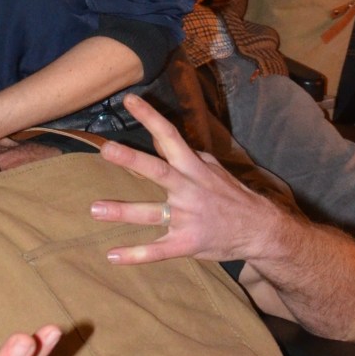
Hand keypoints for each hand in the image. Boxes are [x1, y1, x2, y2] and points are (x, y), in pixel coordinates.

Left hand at [90, 93, 274, 265]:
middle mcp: (189, 190)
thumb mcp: (211, 168)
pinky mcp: (186, 244)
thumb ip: (183, 153)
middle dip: (132, 159)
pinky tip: (112, 256)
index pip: (170, 136)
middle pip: (158, 171)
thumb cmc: (231, 196)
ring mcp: (188, 219)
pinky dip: (135, 255)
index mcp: (194, 168)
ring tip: (95, 209)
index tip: (129, 99)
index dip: (150, 116)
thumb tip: (155, 136)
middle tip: (106, 149)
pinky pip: (157, 251)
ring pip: (152, 213)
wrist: (259, 231)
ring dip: (123, 211)